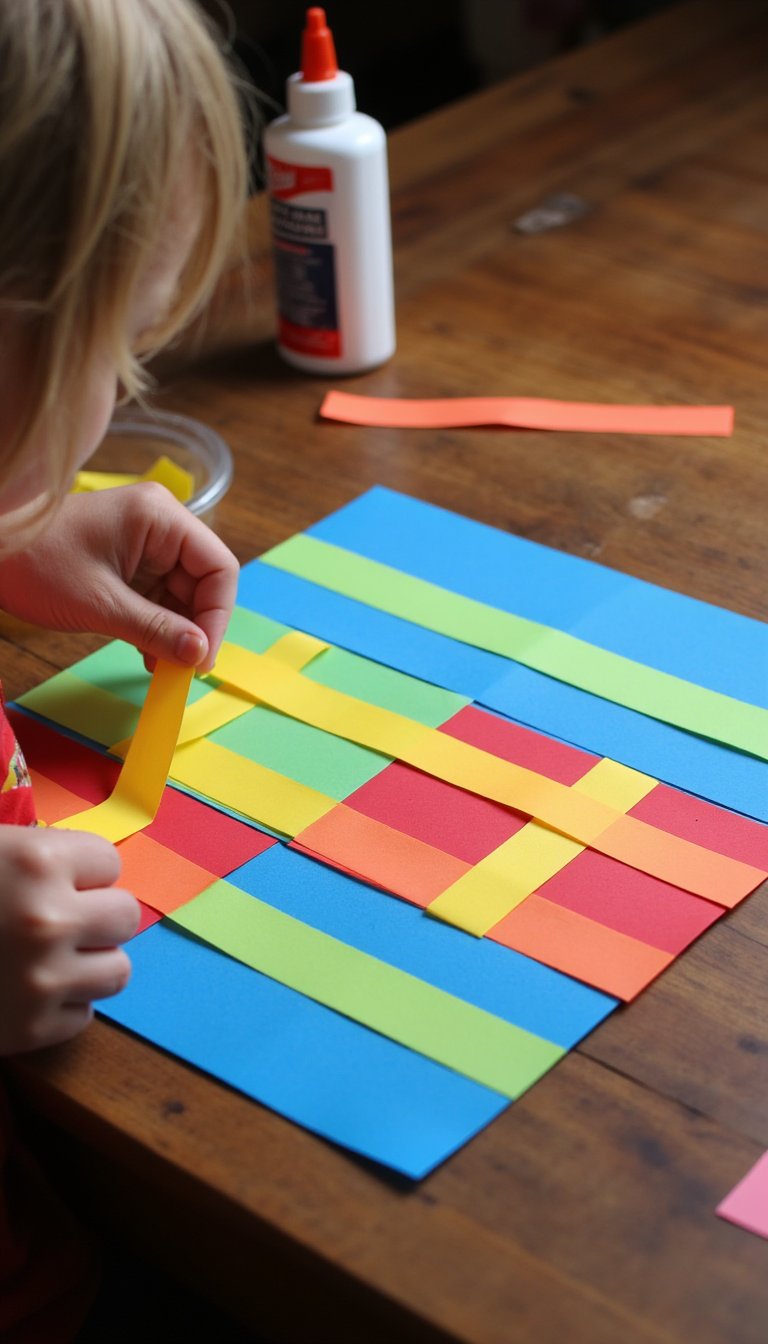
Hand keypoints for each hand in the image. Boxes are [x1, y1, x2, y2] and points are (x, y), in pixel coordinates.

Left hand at [0, 484, 238, 673]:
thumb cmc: (35, 564)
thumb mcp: (100, 604)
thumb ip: (155, 629)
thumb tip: (201, 656)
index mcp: (160, 518)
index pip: (218, 567)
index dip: (218, 615)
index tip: (203, 657)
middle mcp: (160, 526)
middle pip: (203, 582)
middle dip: (196, 628)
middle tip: (183, 670)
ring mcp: (144, 544)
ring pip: (182, 594)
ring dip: (176, 632)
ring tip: (162, 666)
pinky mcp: (128, 563)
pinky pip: (158, 597)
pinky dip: (157, 626)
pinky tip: (148, 654)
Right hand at [0, 825, 138, 1053]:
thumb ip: (36, 856)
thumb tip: (88, 870)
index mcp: (37, 860)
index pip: (110, 863)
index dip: (81, 872)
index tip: (54, 881)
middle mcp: (50, 919)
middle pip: (125, 916)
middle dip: (95, 917)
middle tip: (59, 921)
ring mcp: (43, 979)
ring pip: (117, 970)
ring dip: (88, 964)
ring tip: (48, 959)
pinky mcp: (32, 1031)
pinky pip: (83, 1016)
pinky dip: (60, 1007)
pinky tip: (24, 993)